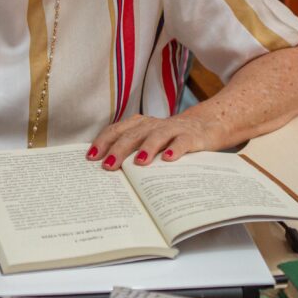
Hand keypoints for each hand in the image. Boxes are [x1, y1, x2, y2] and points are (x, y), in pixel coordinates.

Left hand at [86, 114, 222, 170]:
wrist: (206, 125)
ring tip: (138, 162)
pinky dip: (175, 149)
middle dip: (119, 149)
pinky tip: (168, 159)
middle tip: (108, 165)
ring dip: (146, 148)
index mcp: (139, 125)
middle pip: (132, 135)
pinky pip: (181, 142)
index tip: (90, 157)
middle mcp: (153, 125)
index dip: (103, 142)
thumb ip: (132, 151)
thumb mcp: (149, 141)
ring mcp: (172, 129)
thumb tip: (108, 173)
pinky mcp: (190, 136)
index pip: (116, 130)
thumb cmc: (170, 138)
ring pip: (156, 135)